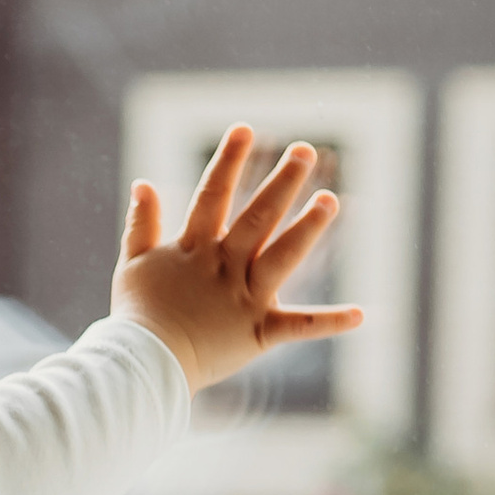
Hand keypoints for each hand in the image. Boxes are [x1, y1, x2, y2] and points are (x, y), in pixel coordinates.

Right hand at [110, 126, 356, 395]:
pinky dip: (329, 323)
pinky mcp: (259, 333)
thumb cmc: (137, 316)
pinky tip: (361, 314)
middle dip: (281, 182)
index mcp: (195, 250)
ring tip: (331, 200)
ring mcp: (244, 299)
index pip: (212, 196)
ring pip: (282, 258)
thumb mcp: (133, 264)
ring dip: (307, 229)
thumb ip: (141, 224)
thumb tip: (143, 183)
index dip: (228, 162)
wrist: (144, 365)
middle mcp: (224, 268)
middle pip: (256, 218)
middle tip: (304, 150)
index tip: (245, 129)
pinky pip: (298, 327)